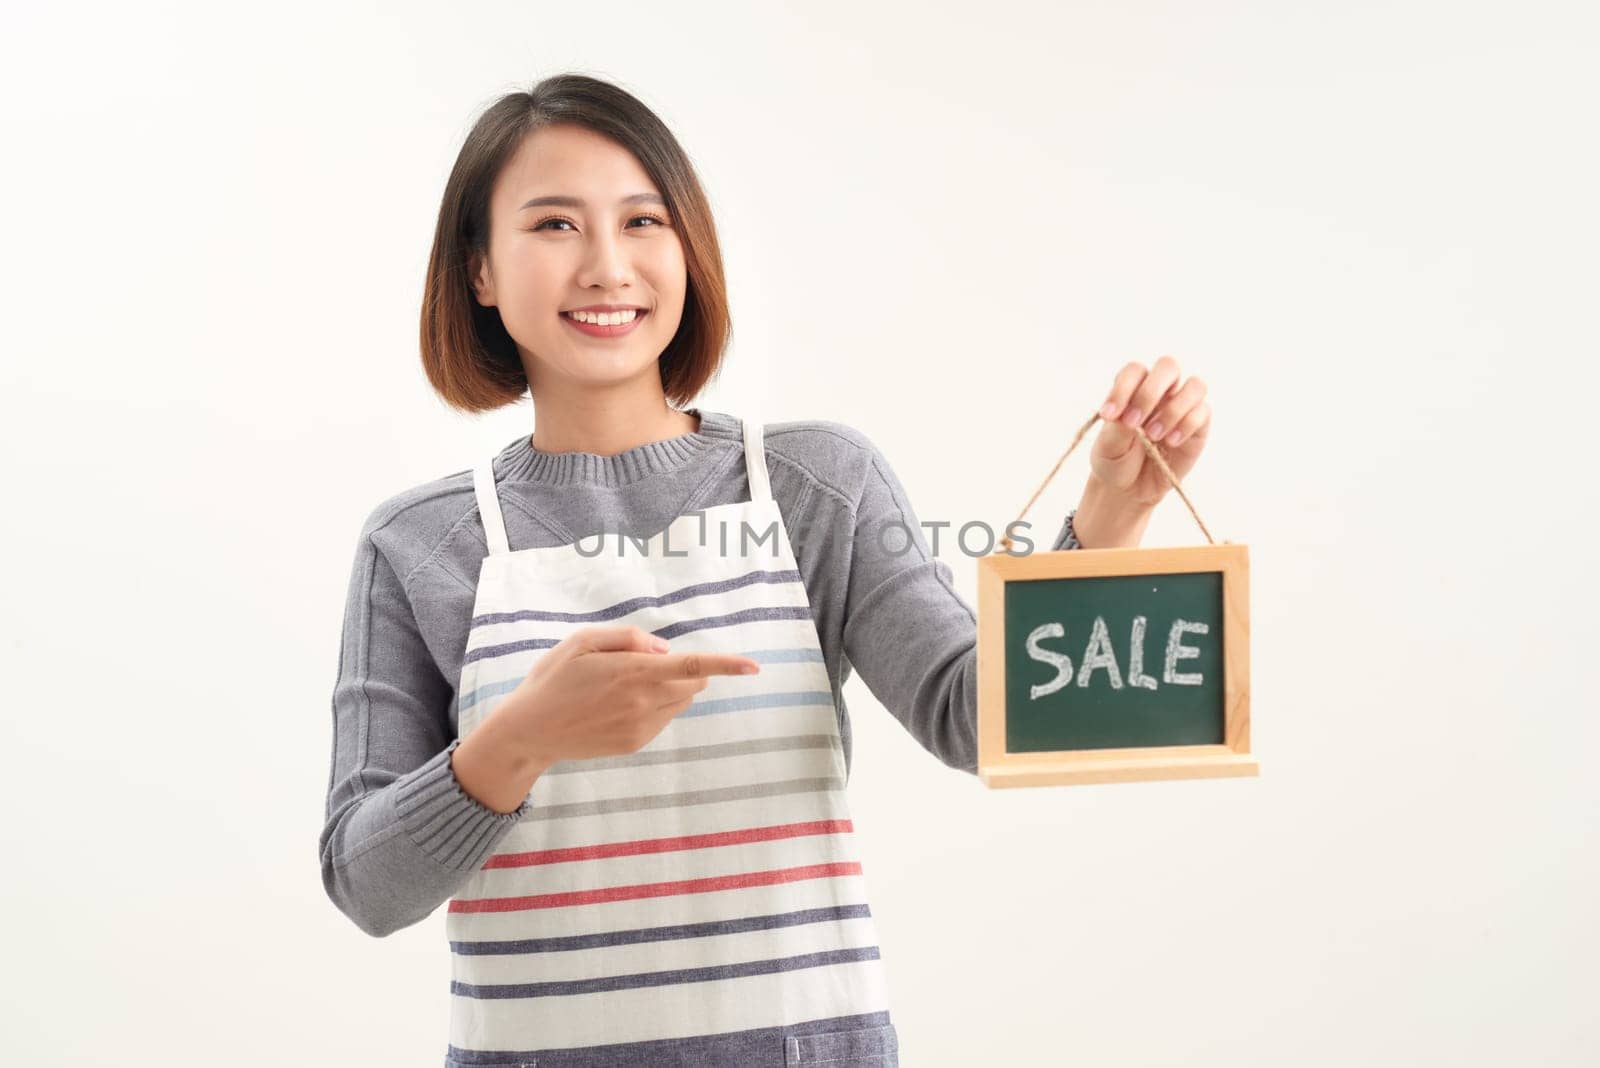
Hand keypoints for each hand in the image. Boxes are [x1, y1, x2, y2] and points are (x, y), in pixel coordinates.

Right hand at [492, 624, 760, 768]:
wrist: (530, 731)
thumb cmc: (554, 678)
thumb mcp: (582, 641)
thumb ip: (629, 638)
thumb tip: (664, 649)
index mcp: (633, 672)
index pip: (693, 665)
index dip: (727, 665)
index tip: (754, 666)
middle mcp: (644, 702)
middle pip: (692, 682)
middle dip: (684, 669)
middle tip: (639, 664)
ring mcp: (642, 727)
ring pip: (679, 701)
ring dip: (668, 688)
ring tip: (619, 686)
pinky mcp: (636, 743)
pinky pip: (662, 719)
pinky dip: (653, 706)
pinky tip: (616, 706)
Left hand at [1088, 355, 1211, 507]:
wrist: (1129, 488)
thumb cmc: (1115, 459)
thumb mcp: (1108, 446)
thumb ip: (1118, 427)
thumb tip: (1132, 413)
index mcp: (1133, 387)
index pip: (1135, 371)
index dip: (1122, 388)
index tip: (1109, 415)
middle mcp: (1160, 391)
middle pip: (1168, 366)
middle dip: (1150, 392)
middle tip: (1133, 423)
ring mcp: (1181, 405)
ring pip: (1195, 386)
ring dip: (1172, 410)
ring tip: (1153, 436)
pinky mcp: (1199, 425)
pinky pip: (1203, 412)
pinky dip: (1186, 425)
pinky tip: (1170, 443)